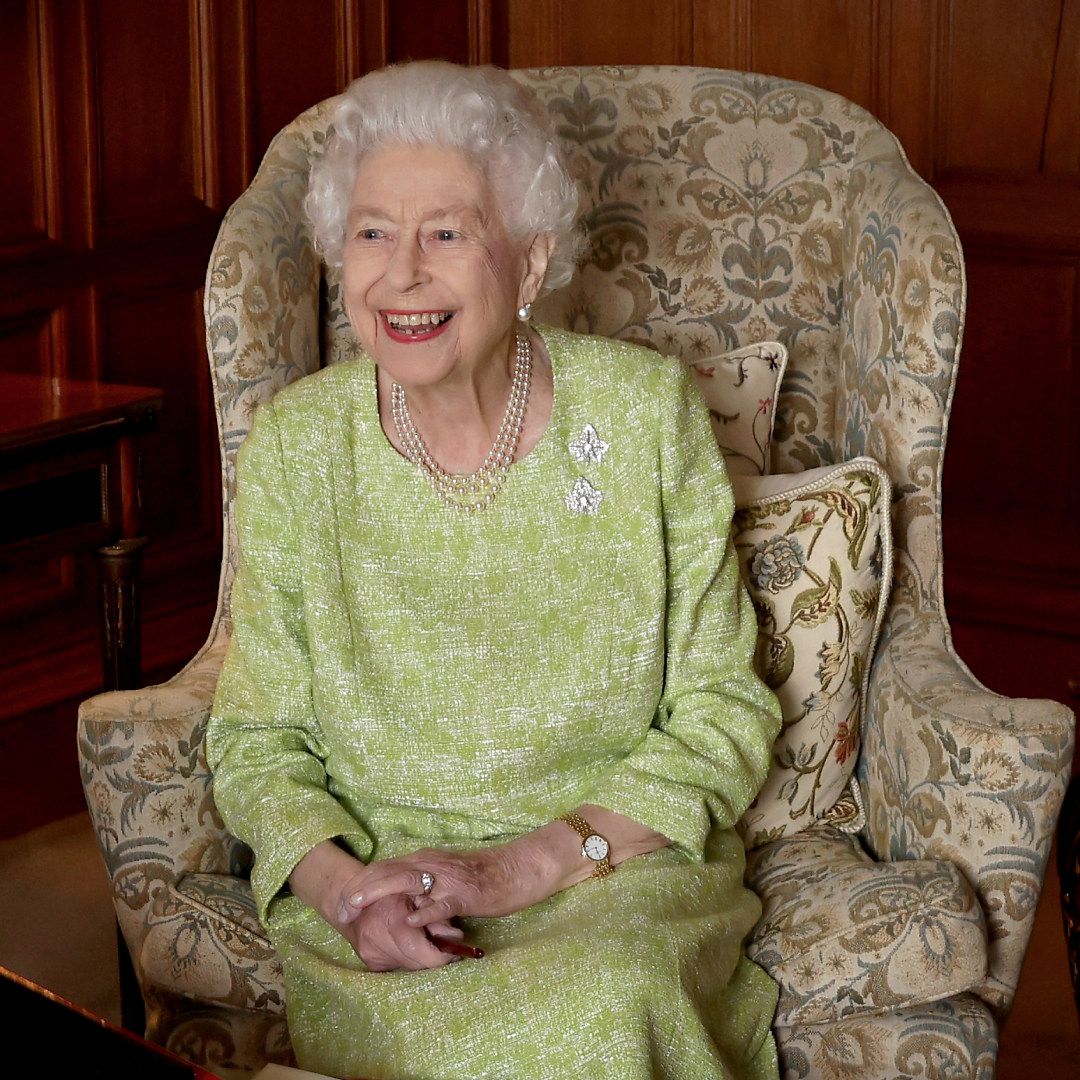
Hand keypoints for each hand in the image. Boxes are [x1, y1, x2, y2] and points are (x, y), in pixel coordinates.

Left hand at [342, 842, 549, 930]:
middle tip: (340, 911)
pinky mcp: (466, 893)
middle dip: (359, 891)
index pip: (383, 867)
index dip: (359, 883)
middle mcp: (431, 864)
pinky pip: (442, 902)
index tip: (341, 902)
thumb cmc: (481, 876)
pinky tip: (409, 920)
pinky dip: (424, 911)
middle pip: (386, 872)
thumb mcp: (444, 876)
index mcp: (424, 860)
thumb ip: (422, 886)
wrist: (516, 869)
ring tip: (358, 909)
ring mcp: (448, 878)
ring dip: (378, 894)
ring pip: (406, 882)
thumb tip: (399, 902)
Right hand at [342, 892, 462, 971]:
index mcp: (390, 914)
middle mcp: (374, 935)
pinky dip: (407, 959)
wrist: (358, 896)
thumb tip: (457, 937)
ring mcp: (367, 949)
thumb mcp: (420, 894)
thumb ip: (438, 914)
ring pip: (406, 966)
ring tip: (429, 945)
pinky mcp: (367, 959)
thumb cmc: (396, 890)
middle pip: (413, 962)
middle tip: (448, 952)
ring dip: (420, 960)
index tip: (454, 954)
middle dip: (432, 959)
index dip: (439, 956)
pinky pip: (396, 966)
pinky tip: (410, 946)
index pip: (416, 948)